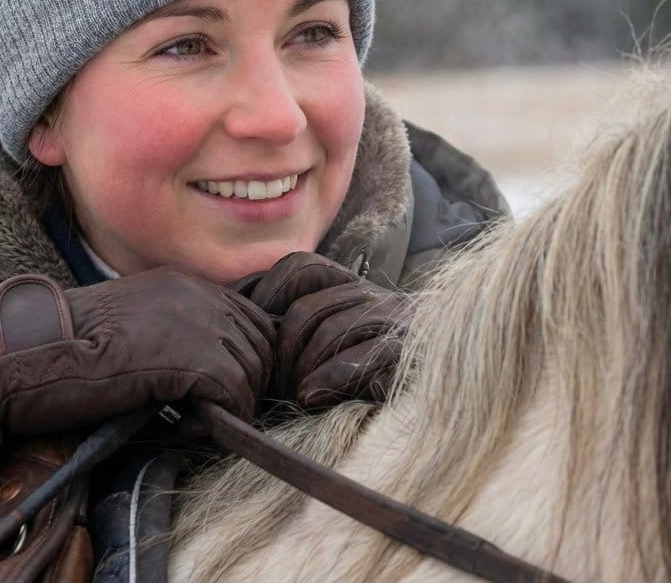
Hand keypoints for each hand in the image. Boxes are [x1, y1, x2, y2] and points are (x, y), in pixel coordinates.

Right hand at [0, 269, 274, 455]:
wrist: (29, 353)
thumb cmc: (70, 350)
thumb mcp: (135, 328)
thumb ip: (178, 332)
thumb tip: (217, 367)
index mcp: (184, 284)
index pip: (252, 321)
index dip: (242, 361)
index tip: (216, 388)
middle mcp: (197, 293)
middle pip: (261, 345)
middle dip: (241, 382)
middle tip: (202, 408)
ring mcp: (196, 321)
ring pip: (252, 373)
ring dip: (227, 402)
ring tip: (185, 416)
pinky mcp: (189, 357)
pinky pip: (235, 398)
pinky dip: (216, 420)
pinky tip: (181, 424)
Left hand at [248, 251, 408, 408]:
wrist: (429, 405)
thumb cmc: (363, 375)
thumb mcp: (326, 341)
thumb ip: (293, 323)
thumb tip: (241, 308)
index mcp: (351, 285)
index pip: (301, 266)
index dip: (268, 293)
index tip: (251, 332)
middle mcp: (375, 295)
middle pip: (309, 307)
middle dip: (283, 349)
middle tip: (272, 382)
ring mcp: (396, 322)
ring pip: (331, 330)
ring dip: (302, 368)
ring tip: (292, 394)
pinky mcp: (408, 355)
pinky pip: (361, 358)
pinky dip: (328, 379)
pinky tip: (310, 397)